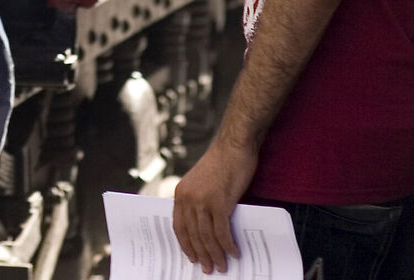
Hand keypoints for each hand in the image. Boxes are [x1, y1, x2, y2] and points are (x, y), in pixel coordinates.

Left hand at [172, 140, 256, 272]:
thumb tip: (206, 225)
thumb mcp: (202, 182)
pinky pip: (222, 231)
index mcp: (181, 193)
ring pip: (206, 236)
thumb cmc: (222, 163)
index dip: (185, 244)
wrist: (234, 146)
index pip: (178, 226)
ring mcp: (202, 201)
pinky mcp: (219, 203)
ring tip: (222, 266)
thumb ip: (200, 201)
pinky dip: (228, 245)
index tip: (192, 257)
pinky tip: (234, 253)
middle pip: (192, 235)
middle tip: (208, 268)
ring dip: (215, 254)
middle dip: (201, 254)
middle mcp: (187, 198)